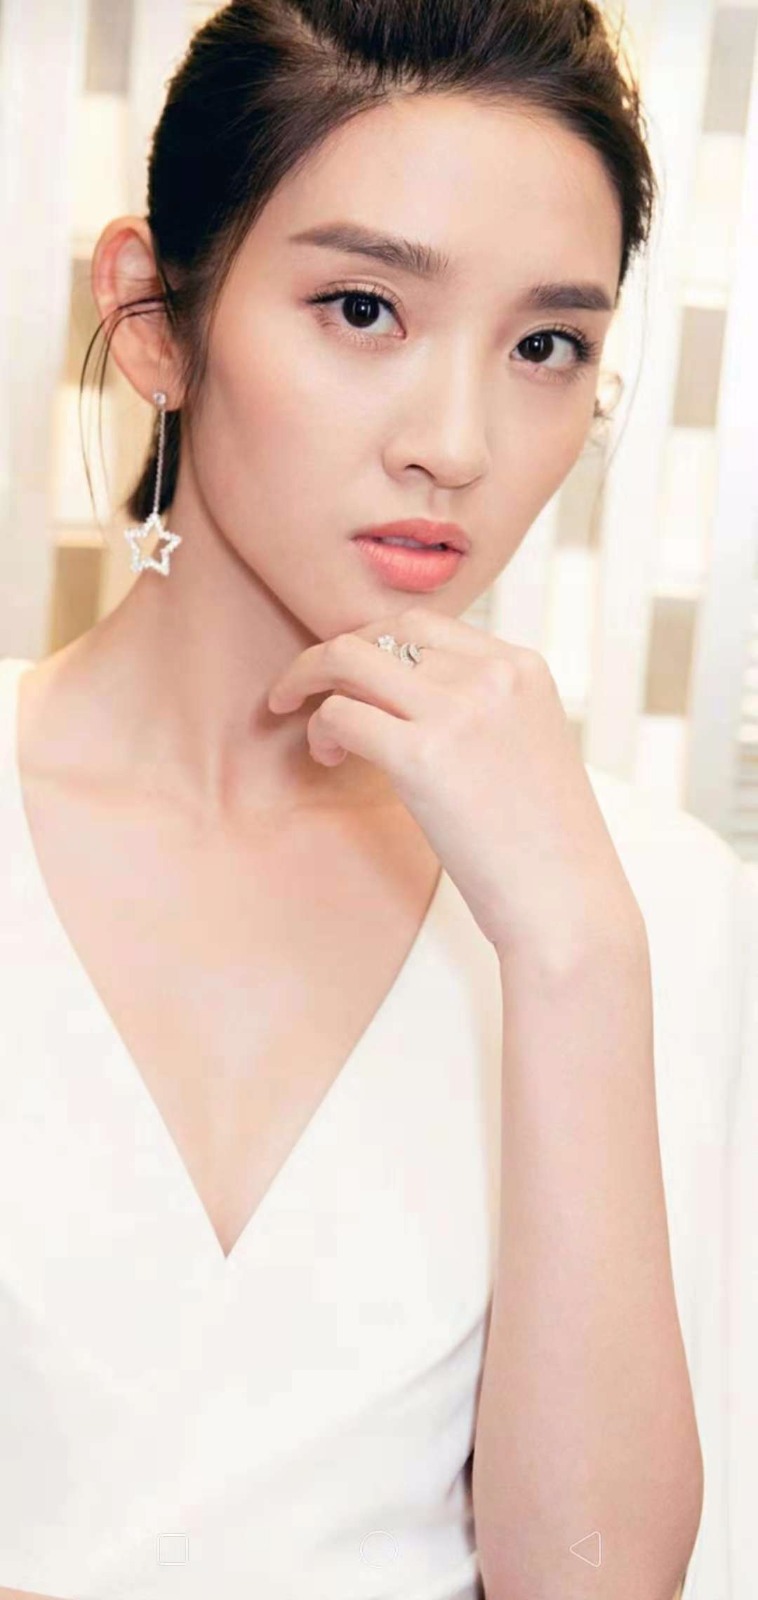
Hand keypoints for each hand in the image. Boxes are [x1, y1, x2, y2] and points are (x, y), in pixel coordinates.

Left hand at [267, 606, 644, 965]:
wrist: (568, 903)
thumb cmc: (546, 845)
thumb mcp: (528, 745)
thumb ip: (482, 707)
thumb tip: (407, 696)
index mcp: (523, 667)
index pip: (427, 625)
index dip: (376, 645)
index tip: (354, 678)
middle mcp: (493, 675)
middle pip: (384, 631)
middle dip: (334, 655)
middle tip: (306, 690)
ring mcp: (458, 710)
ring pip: (349, 660)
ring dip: (312, 685)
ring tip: (314, 731)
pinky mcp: (423, 755)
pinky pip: (341, 714)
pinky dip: (321, 731)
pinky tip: (329, 757)